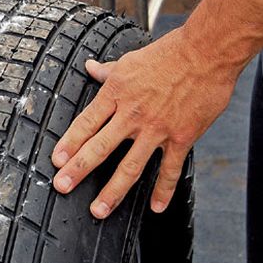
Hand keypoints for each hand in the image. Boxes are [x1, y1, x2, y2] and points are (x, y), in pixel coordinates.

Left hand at [51, 28, 237, 217]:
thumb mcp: (130, 60)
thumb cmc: (168, 53)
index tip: (56, 161)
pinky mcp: (182, 137)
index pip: (86, 123)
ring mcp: (157, 129)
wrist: (206, 52)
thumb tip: (90, 68)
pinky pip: (171, 170)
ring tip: (99, 210)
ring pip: (131, 166)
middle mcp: (133, 114)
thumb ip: (108, 71)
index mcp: (117, 93)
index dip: (69, 143)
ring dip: (113, 191)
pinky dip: (163, 191)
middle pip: (100, 147)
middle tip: (61, 187)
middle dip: (78, 170)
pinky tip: (155, 207)